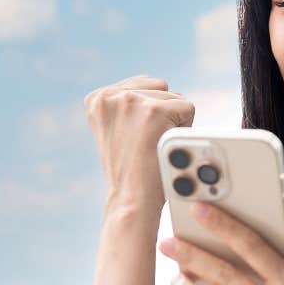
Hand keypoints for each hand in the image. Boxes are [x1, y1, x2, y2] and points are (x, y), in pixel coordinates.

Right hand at [83, 74, 194, 211]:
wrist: (131, 200)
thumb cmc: (130, 170)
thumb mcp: (116, 129)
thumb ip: (129, 105)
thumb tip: (160, 83)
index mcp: (96, 98)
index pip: (142, 85)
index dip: (149, 112)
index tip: (137, 136)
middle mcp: (109, 95)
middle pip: (160, 88)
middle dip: (161, 114)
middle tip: (146, 143)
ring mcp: (130, 101)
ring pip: (175, 98)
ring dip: (172, 122)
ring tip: (153, 146)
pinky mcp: (154, 111)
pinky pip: (187, 109)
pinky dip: (183, 129)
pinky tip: (164, 146)